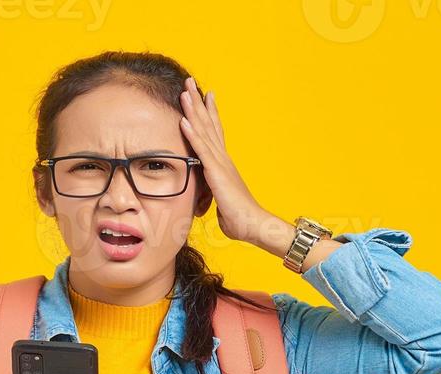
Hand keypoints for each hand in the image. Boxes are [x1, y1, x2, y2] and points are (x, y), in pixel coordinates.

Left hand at [178, 77, 270, 245]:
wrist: (255, 226)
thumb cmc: (240, 219)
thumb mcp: (223, 203)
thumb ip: (215, 194)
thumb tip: (212, 198)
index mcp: (225, 164)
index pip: (216, 133)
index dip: (210, 113)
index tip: (206, 95)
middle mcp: (223, 159)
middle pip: (209, 124)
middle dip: (199, 102)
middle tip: (190, 81)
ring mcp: (220, 164)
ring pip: (204, 131)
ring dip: (194, 111)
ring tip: (185, 92)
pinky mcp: (217, 173)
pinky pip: (202, 150)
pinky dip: (193, 134)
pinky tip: (185, 120)